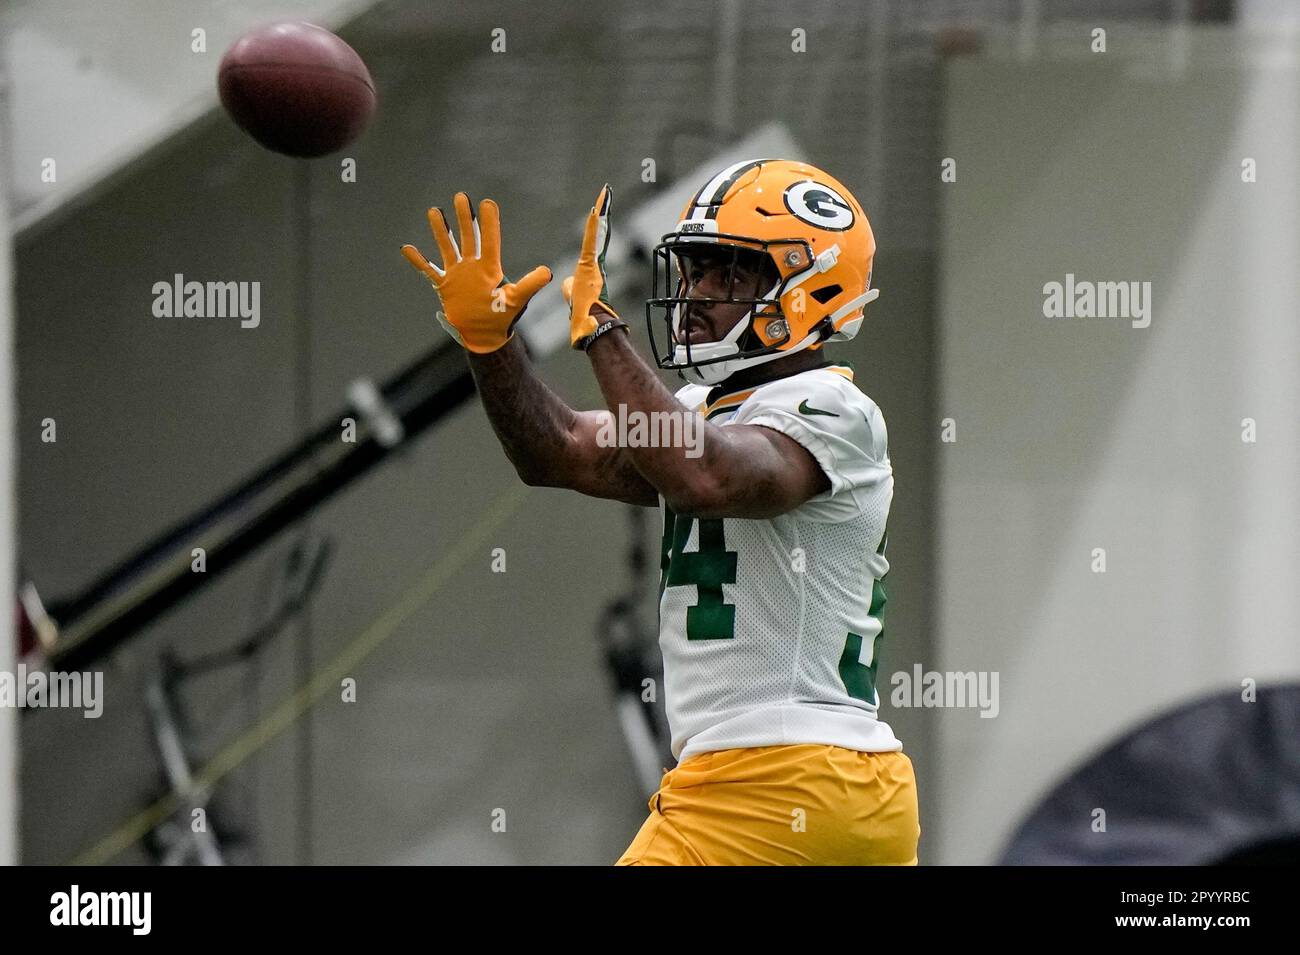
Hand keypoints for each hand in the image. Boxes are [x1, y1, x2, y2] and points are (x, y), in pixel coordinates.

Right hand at [401, 192, 551, 353]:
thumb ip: (529, 284)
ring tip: (435, 211)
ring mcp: (457, 274)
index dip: (488, 222)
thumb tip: (547, 272)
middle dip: (464, 218)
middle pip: (467, 237)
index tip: (487, 203)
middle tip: (461, 197)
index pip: (489, 240)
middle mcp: (472, 266)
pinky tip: (407, 248)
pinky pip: (428, 270)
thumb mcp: (516, 299)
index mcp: (489, 267)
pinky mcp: (445, 285)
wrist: (483, 334)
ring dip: (440, 231)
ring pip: (447, 247)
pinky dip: (418, 261)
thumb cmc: (502, 317)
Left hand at [562, 184, 619, 349]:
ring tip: (605, 193)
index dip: (595, 227)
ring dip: (602, 212)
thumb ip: (571, 289)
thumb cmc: (584, 319)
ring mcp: (595, 264)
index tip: (597, 209)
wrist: (592, 329)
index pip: (593, 243)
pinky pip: (591, 241)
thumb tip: (568, 284)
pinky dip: (594, 226)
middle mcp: (596, 264)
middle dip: (604, 212)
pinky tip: (595, 209)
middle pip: (599, 232)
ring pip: (598, 233)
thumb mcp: (573, 300)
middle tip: (607, 192)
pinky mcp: (591, 266)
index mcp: (590, 271)